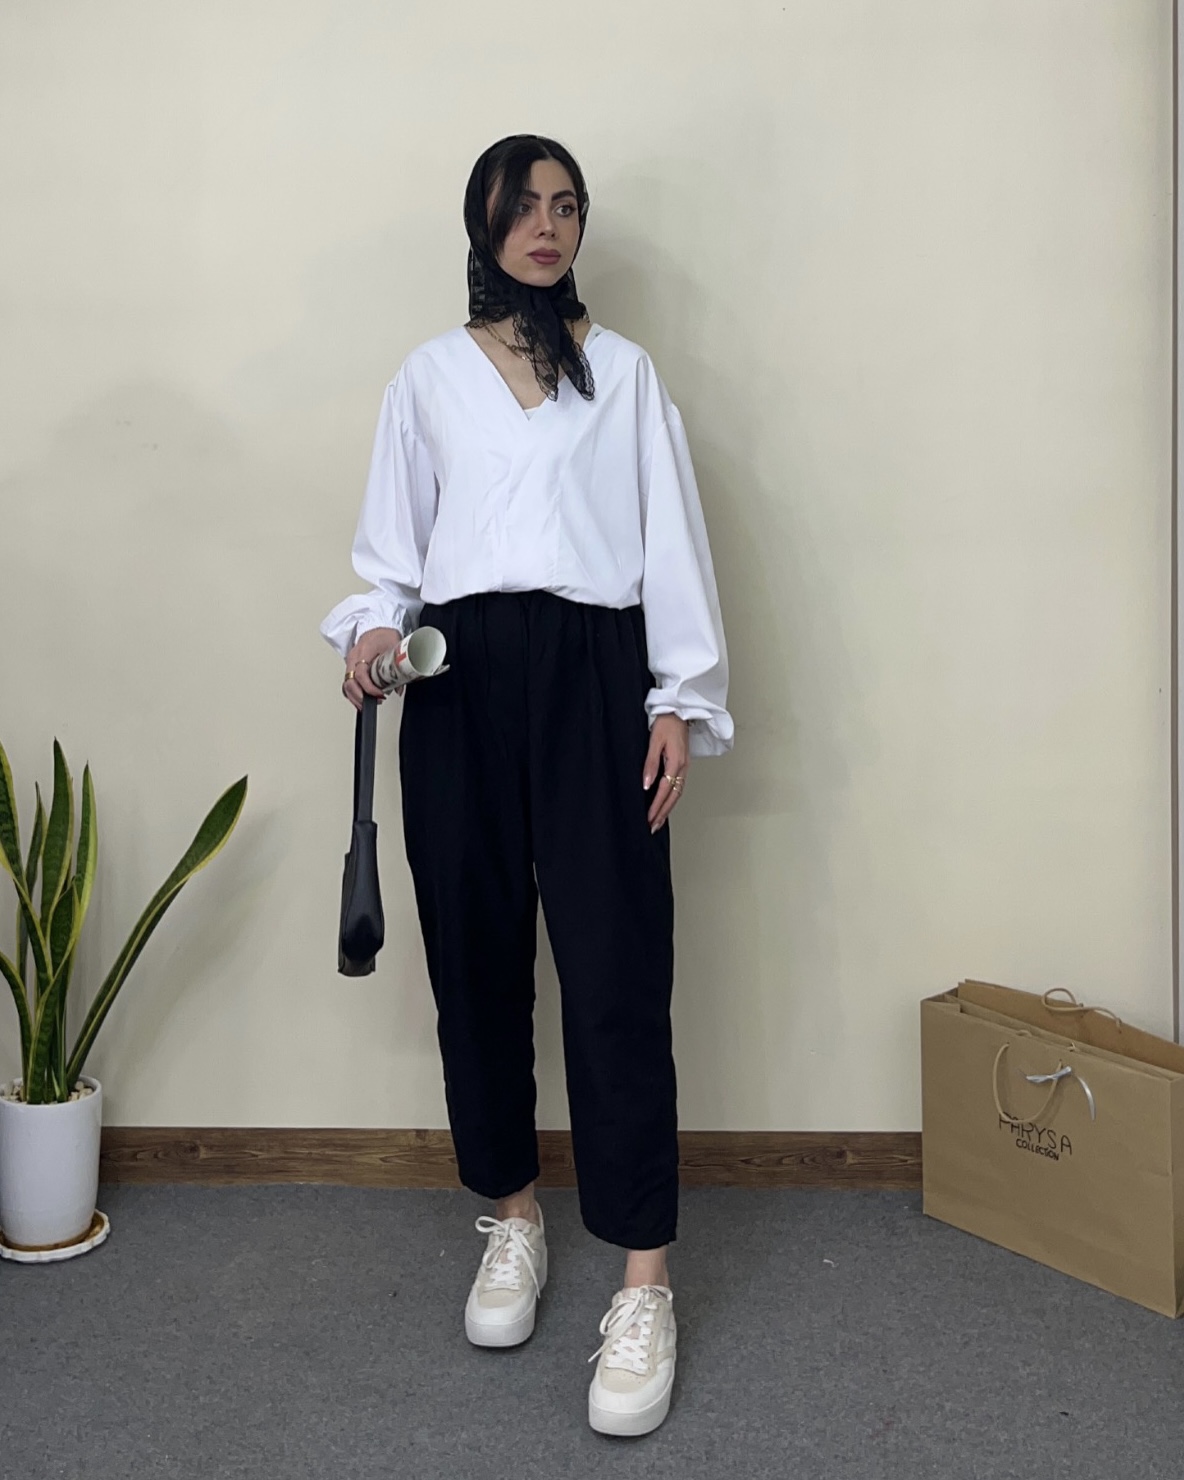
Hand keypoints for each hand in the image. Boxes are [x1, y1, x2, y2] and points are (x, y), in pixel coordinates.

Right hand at [342, 627, 401, 711]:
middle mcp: (353, 658)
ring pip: (346, 685)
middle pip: (349, 682)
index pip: (360, 674)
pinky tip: (361, 700)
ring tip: (368, 704)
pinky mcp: (352, 666)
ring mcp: (350, 662)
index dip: (369, 687)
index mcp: (363, 652)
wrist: (377, 626)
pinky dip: (353, 693)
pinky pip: (348, 682)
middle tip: (375, 702)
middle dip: (360, 697)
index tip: (380, 694)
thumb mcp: (395, 647)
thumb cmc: (384, 634)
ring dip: (356, 698)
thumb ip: (398, 667)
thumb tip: (399, 688)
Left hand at [643, 715, 689, 832]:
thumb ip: (650, 764)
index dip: (656, 806)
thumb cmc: (666, 723)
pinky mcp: (683, 765)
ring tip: (657, 820)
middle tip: (652, 826)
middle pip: (673, 796)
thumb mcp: (654, 742)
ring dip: (667, 808)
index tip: (648, 818)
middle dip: (663, 813)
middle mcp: (683, 767)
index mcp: (676, 762)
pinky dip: (672, 799)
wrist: (678, 712)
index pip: (664, 790)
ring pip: (677, 793)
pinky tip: (665, 804)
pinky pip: (678, 787)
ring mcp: (684, 767)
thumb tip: (647, 784)